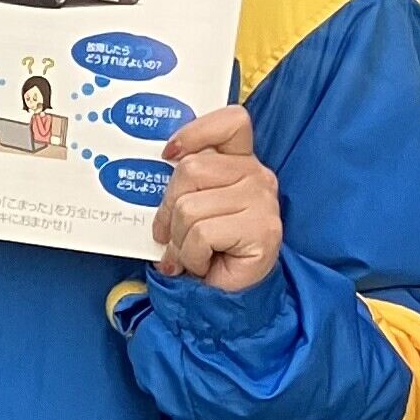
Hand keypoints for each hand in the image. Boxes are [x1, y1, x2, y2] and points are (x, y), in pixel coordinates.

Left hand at [152, 106, 281, 291]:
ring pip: (190, 207)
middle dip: (169, 210)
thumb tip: (156, 169)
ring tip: (191, 255)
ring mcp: (263, 201)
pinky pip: (201, 234)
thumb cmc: (207, 251)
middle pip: (190, 170)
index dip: (196, 132)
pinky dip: (191, 256)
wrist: (230, 298)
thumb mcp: (191, 208)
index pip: (231, 122)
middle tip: (171, 236)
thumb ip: (184, 184)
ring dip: (179, 241)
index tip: (169, 154)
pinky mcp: (263, 229)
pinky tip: (204, 265)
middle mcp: (258, 176)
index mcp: (241, 163)